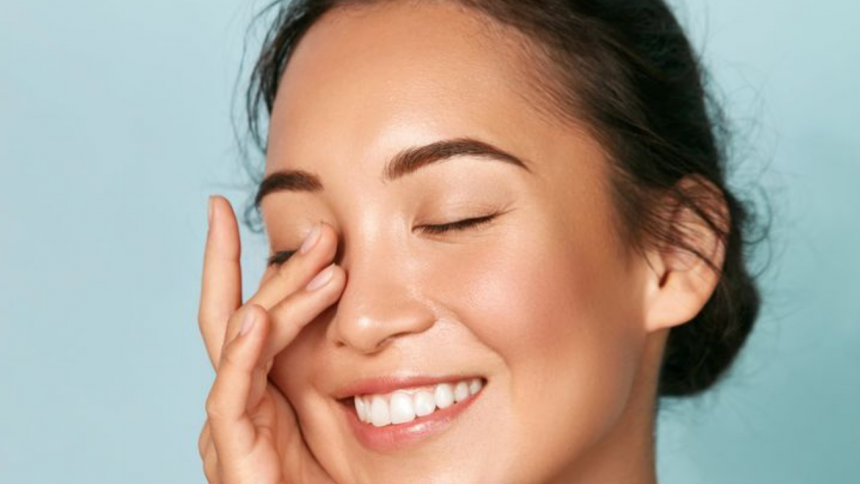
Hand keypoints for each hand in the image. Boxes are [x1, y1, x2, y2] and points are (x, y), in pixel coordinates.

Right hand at [197, 196, 344, 483]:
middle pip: (243, 316)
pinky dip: (242, 353)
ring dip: (283, 296)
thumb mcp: (337, 411)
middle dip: (281, 269)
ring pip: (243, 342)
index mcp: (259, 386)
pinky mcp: (231, 451)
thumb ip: (332, 367)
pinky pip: (230, 394)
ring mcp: (230, 423)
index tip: (226, 208)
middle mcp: (238, 397)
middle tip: (324, 231)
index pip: (244, 311)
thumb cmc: (336, 482)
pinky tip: (257, 317)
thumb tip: (365, 305)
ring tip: (324, 259)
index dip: (230, 260)